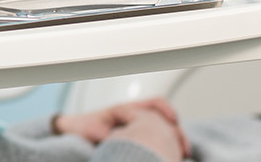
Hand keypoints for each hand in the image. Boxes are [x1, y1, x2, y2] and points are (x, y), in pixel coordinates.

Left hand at [53, 99, 186, 154]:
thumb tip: (106, 134)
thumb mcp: (92, 126)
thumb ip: (101, 129)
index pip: (155, 103)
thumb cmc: (84, 126)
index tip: (173, 120)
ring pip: (165, 131)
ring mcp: (139, 127)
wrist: (77, 131)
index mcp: (128, 109)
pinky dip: (167, 147)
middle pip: (166, 119)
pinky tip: (173, 157)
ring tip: (182, 154)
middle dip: (177, 132)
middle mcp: (137, 117)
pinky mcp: (139, 139)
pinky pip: (159, 140)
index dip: (166, 110)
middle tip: (183, 148)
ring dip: (174, 141)